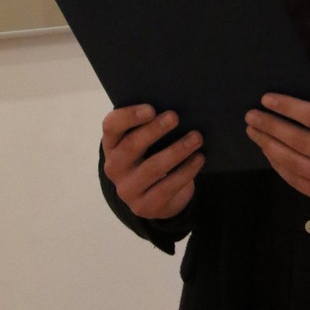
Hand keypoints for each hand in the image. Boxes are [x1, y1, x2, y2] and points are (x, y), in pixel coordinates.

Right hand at [101, 105, 204, 219]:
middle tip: (175, 116)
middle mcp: (114, 167)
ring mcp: (127, 189)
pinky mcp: (144, 206)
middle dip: (154, 130)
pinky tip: (199, 159)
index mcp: (112, 144)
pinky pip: (167, 187)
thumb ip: (151, 124)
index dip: (129, 116)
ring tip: (196, 138)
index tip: (151, 108)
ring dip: (177, 150)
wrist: (153, 197)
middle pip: (131, 146)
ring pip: (152, 168)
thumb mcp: (145, 140)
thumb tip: (177, 103)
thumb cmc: (151, 155)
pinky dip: (186, 171)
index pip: (111, 126)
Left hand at [244, 86, 309, 212]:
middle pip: (298, 140)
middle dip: (270, 126)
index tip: (267, 99)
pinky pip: (297, 181)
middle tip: (251, 115)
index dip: (288, 107)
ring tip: (255, 133)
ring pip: (293, 162)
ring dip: (269, 146)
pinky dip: (279, 166)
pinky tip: (270, 152)